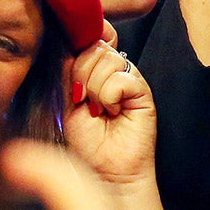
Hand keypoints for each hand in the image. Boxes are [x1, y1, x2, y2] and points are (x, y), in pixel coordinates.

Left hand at [63, 33, 157, 186]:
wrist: (107, 171)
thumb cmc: (88, 142)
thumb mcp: (66, 102)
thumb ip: (67, 74)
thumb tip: (68, 48)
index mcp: (95, 70)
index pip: (89, 38)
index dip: (80, 47)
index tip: (73, 75)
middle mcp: (113, 71)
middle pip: (95, 47)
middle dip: (82, 75)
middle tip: (84, 100)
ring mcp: (129, 79)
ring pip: (107, 59)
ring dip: (95, 89)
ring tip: (99, 110)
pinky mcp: (142, 91)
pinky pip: (121, 78)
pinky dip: (109, 96)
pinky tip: (113, 112)